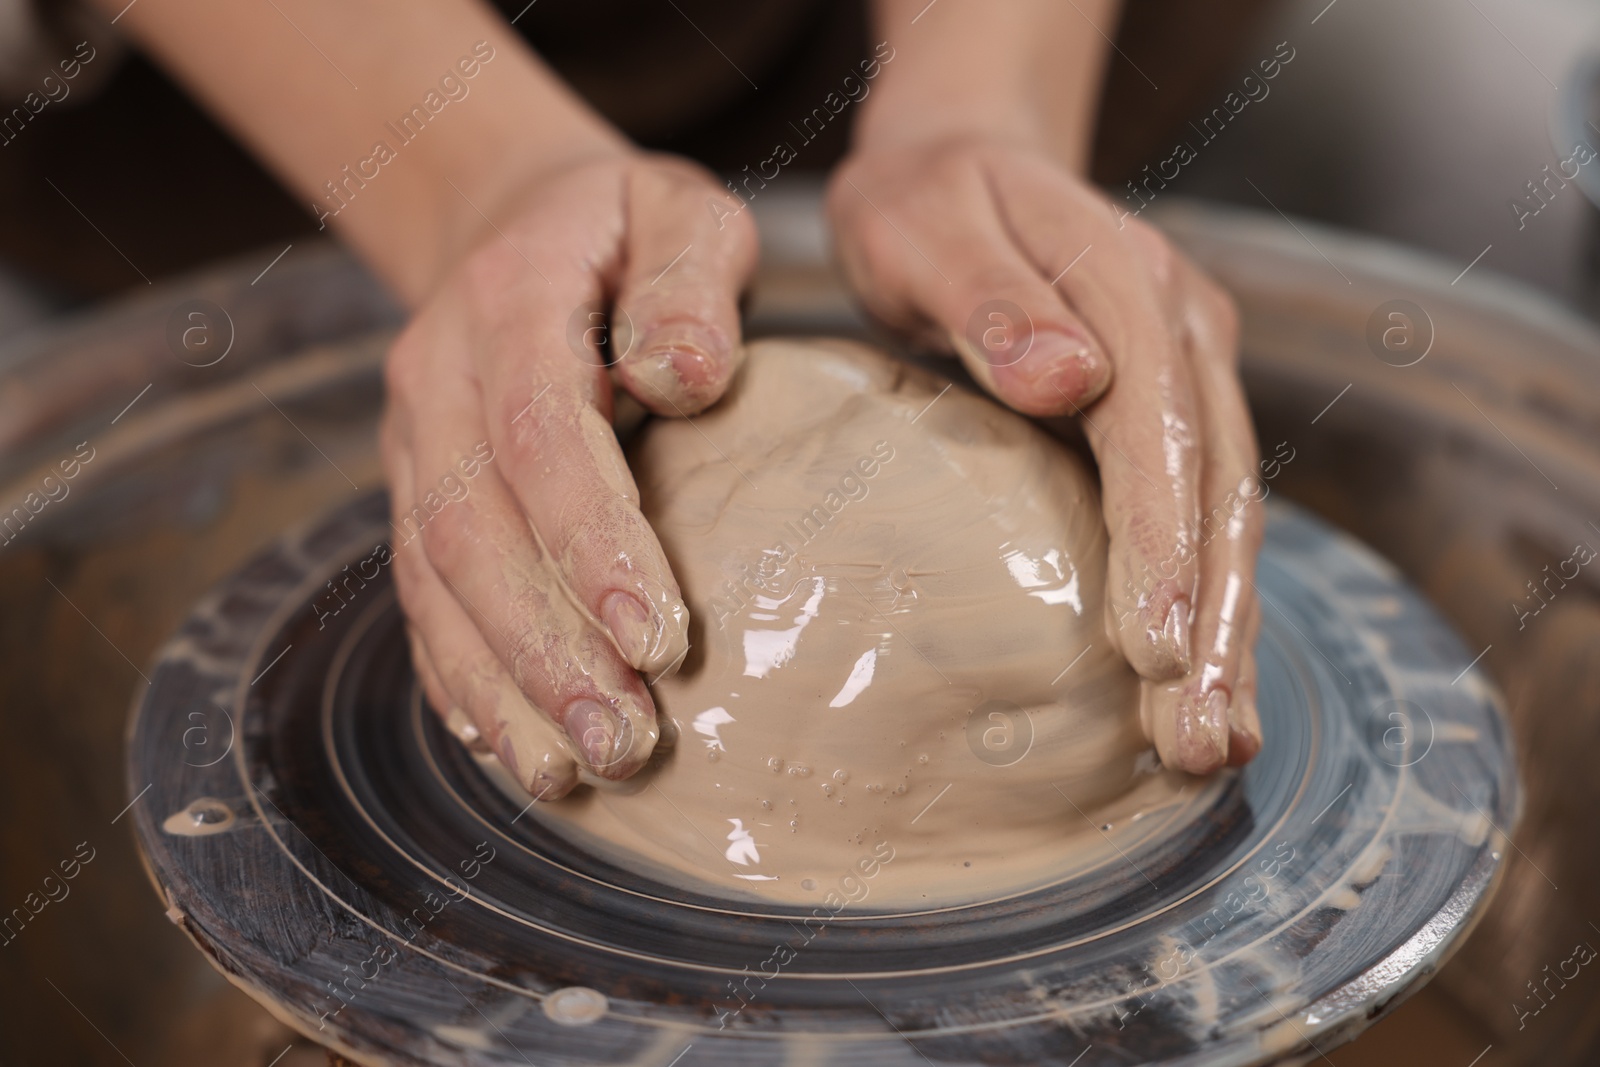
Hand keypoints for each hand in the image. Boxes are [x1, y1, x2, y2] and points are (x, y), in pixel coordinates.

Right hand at [382, 152, 756, 797]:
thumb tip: (688, 377)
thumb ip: (690, 282)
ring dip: (500, 684)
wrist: (512, 223)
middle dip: (544, 648)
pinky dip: (457, 675)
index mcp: (508, 304)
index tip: (661, 640)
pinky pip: (418, 594)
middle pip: (472, 532)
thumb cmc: (622, 230)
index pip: (539, 436)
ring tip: (574, 774)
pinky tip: (507, 745)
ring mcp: (412, 443)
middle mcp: (437, 381)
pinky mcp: (412, 490)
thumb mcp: (678, 213)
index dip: (591, 543)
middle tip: (625, 742)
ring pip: (433, 581)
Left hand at [827, 134, 1263, 772]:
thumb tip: (1069, 379)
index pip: (1158, 423)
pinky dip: (1206, 599)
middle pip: (1218, 485)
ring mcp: (1190, 367)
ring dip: (1226, 630)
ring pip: (1228, 511)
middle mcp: (1185, 327)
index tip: (1155, 647)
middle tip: (1202, 740)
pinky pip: (1203, 510)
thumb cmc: (924, 200)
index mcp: (1127, 280)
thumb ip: (989, 298)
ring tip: (1215, 743)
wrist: (961, 161)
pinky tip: (1201, 682)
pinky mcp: (1172, 406)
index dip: (1162, 538)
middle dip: (1214, 619)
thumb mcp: (924, 228)